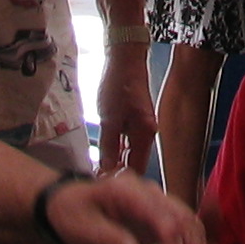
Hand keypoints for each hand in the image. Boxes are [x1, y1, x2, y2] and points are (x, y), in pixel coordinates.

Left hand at [47, 168, 215, 243]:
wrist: (69, 207)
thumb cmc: (74, 215)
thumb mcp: (85, 228)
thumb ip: (112, 240)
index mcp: (126, 189)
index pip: (155, 208)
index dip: (169, 231)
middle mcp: (148, 192)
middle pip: (179, 214)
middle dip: (192, 243)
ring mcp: (157, 204)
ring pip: (187, 224)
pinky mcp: (160, 220)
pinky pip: (183, 233)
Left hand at [92, 47, 155, 178]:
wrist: (126, 58)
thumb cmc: (118, 86)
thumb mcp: (109, 118)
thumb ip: (109, 146)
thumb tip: (107, 169)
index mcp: (145, 135)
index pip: (136, 168)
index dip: (120, 180)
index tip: (101, 185)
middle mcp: (148, 133)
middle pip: (134, 162)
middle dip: (117, 173)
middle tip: (96, 178)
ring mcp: (143, 126)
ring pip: (130, 152)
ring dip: (116, 161)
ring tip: (98, 169)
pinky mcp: (136, 119)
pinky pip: (128, 141)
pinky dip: (117, 149)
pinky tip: (104, 152)